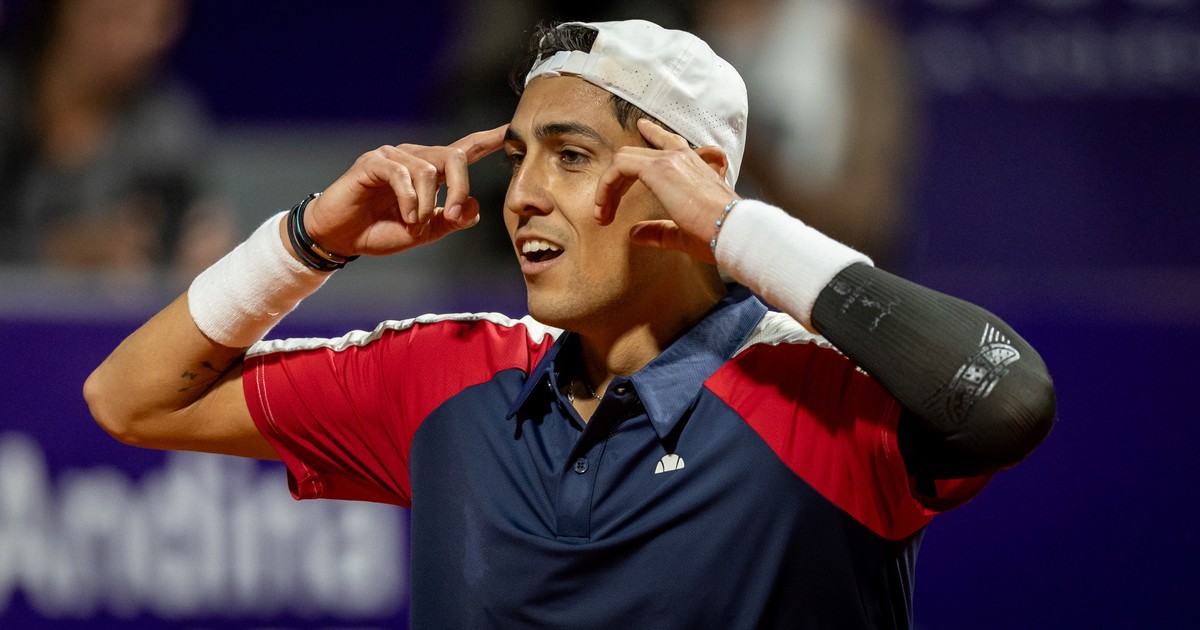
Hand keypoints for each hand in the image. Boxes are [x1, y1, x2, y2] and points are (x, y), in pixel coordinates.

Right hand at [302, 125, 506, 256]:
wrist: (342, 237)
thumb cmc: (381, 230)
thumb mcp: (425, 231)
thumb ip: (451, 220)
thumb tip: (474, 206)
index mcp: (430, 171)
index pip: (465, 150)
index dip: (488, 140)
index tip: (509, 130)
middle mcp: (414, 156)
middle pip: (455, 156)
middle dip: (461, 187)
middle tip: (454, 214)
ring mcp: (393, 156)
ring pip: (429, 170)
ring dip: (427, 203)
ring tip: (414, 222)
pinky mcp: (372, 162)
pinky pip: (402, 174)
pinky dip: (409, 200)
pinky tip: (405, 216)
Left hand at [593, 118, 737, 263]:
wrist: (731, 230)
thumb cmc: (717, 234)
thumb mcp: (682, 233)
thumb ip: (658, 231)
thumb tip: (635, 233)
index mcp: (692, 167)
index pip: (668, 142)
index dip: (651, 135)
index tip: (641, 129)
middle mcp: (681, 158)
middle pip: (637, 153)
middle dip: (616, 179)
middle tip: (605, 205)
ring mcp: (669, 160)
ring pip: (624, 158)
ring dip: (608, 186)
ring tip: (602, 213)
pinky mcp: (658, 168)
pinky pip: (619, 167)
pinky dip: (606, 186)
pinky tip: (603, 208)